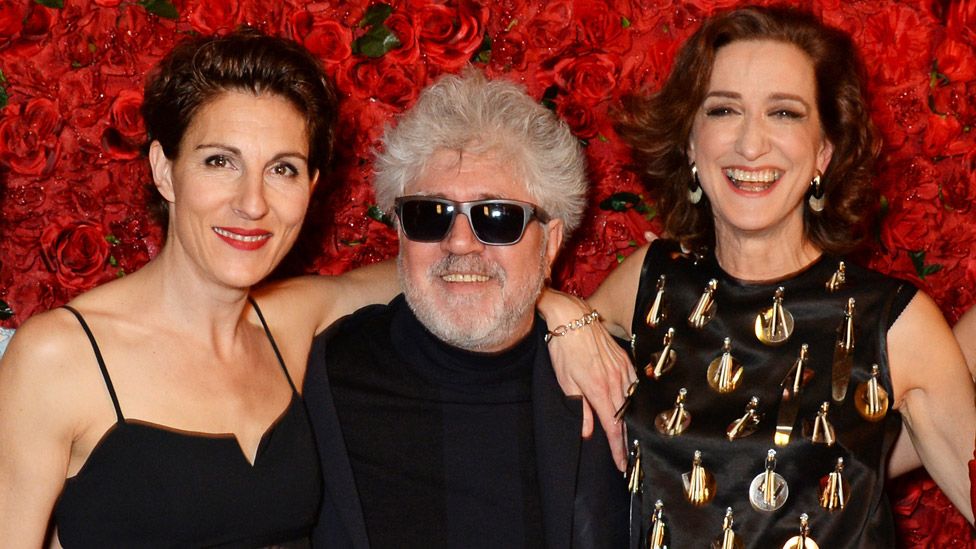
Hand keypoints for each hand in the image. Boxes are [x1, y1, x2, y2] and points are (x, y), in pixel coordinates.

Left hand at [538, 288, 637, 471]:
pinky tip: (634, 408)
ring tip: (632, 439)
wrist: (571, 316)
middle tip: (628, 459)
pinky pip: (634, 384)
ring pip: (632, 402)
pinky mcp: (624, 359)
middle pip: (625, 418)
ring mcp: (622, 369)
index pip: (612, 427)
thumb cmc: (563, 348)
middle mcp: (615, 381)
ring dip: (632, 422)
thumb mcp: (565, 381)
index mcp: (599, 389)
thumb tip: (588, 432)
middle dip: (626, 441)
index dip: (617, 449)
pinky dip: (635, 400)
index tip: (621, 465)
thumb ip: (579, 408)